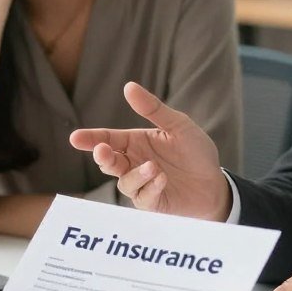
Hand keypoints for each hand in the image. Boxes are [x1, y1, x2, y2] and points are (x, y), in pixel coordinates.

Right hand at [69, 82, 230, 220]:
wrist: (216, 183)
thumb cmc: (195, 153)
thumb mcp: (178, 126)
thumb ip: (153, 109)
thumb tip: (128, 87)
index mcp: (136, 142)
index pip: (108, 138)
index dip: (91, 138)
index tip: (75, 138)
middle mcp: (135, 163)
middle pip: (109, 161)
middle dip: (103, 157)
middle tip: (102, 151)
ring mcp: (142, 185)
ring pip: (125, 182)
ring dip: (136, 174)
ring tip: (154, 167)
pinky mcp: (153, 203)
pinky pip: (142, 198)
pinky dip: (150, 188)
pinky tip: (162, 179)